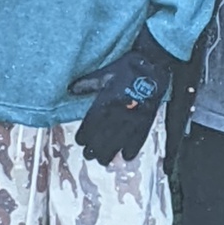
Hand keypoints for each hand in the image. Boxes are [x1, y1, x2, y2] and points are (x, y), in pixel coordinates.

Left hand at [69, 27, 172, 165]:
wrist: (153, 64)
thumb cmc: (128, 67)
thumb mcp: (105, 73)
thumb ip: (87, 84)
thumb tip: (70, 90)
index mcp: (105, 101)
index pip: (91, 124)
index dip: (84, 135)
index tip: (80, 141)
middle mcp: (117, 113)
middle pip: (102, 137)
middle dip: (94, 148)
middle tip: (88, 156)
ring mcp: (133, 118)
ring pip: (118, 141)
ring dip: (109, 152)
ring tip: (102, 160)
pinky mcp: (147, 119)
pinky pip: (139, 138)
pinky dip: (132, 149)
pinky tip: (126, 156)